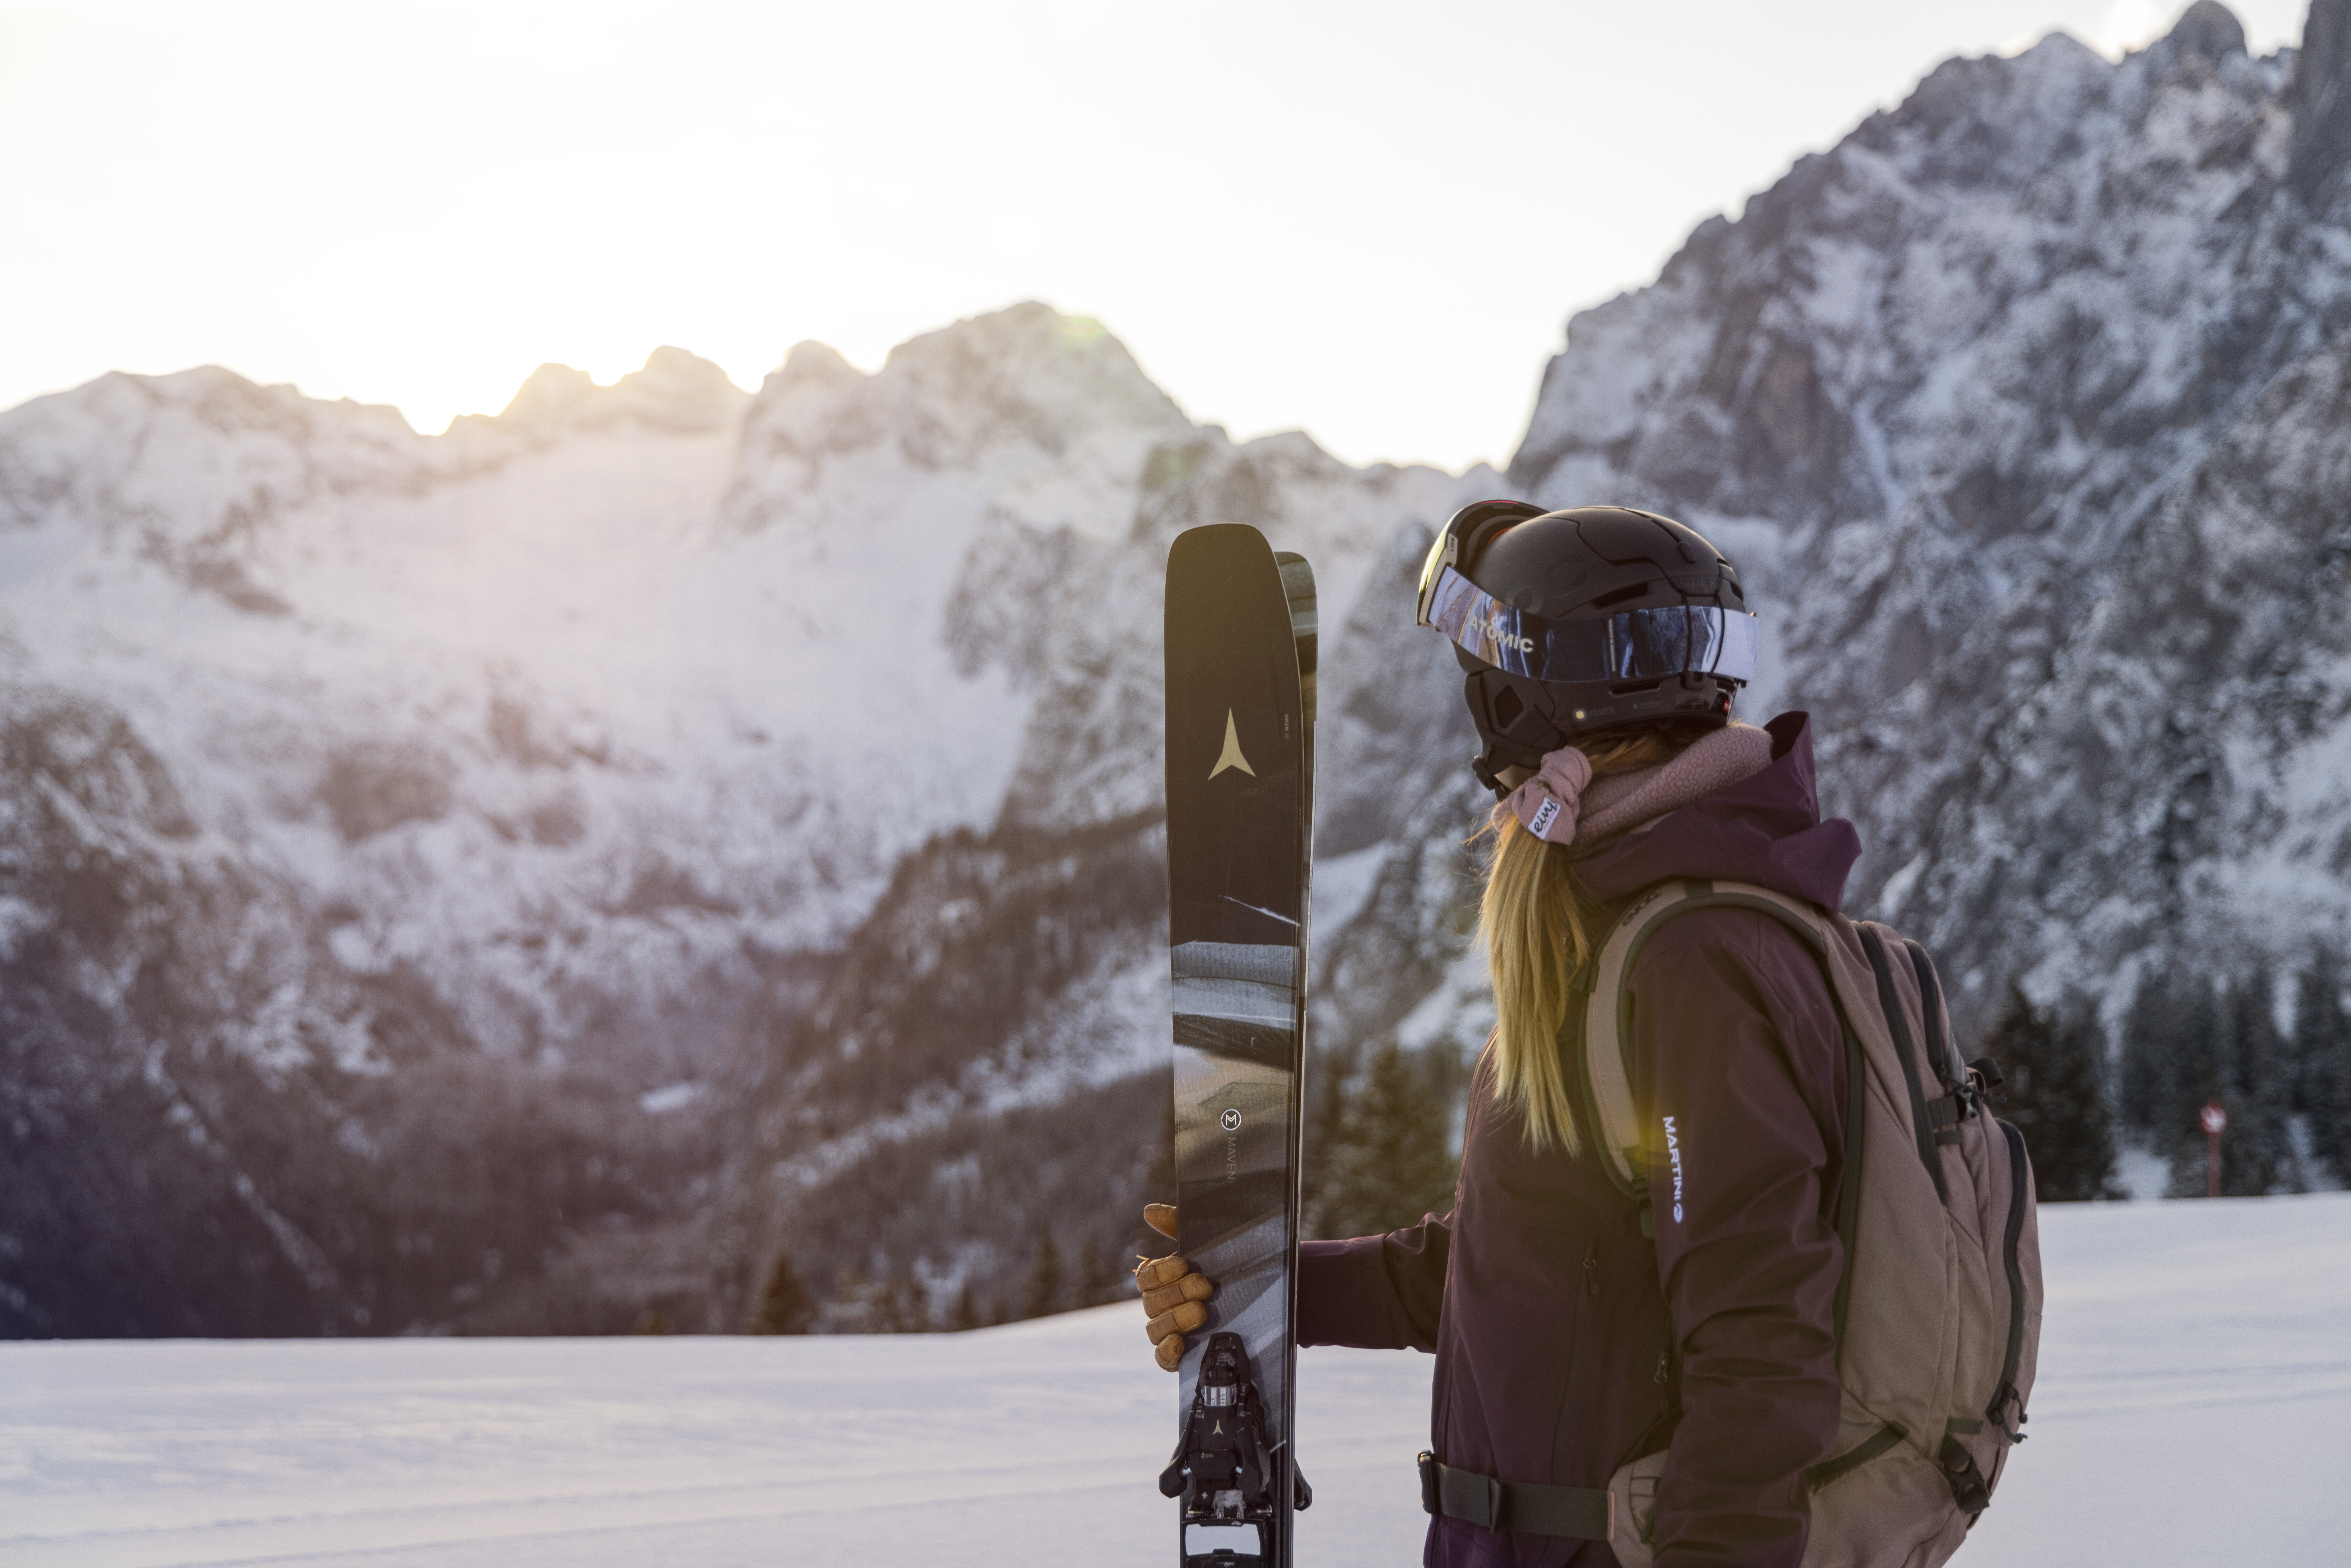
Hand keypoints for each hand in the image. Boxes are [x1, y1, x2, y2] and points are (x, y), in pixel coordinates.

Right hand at [1134, 1203, 1213, 1371]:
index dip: (1161, 1271)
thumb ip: (1177, 1224)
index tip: (1185, 1264)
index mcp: (1162, 1280)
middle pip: (1150, 1303)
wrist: (1261, 1299)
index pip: (1145, 1277)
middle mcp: (1161, 1307)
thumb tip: (1149, 1211)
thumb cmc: (1224, 1266)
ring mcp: (1169, 1332)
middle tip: (1206, 1286)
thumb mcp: (1206, 1242)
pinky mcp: (1179, 1356)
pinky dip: (1167, 1351)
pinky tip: (1180, 1342)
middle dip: (1178, 1293)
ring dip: (1177, 1318)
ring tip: (1202, 1312)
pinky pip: (1161, 1358)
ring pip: (1154, 1329)